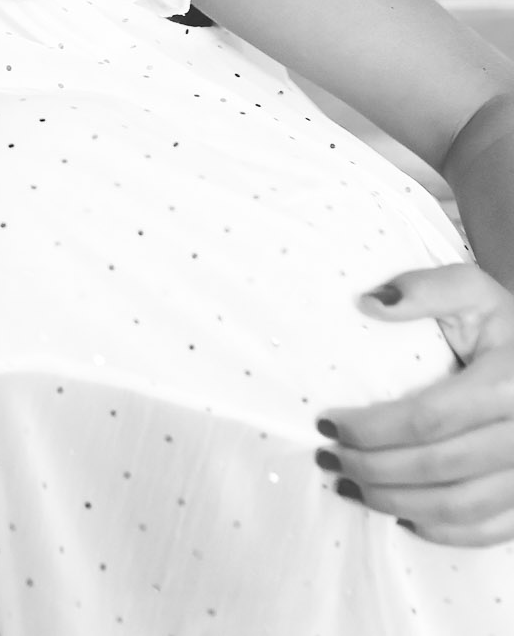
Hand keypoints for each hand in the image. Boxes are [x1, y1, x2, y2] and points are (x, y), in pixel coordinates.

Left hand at [319, 264, 513, 544]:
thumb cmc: (507, 327)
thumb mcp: (475, 293)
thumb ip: (427, 290)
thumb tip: (369, 303)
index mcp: (508, 384)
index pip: (428, 419)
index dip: (371, 429)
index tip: (327, 424)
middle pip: (437, 467)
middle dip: (372, 467)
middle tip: (329, 457)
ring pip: (460, 507)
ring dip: (395, 503)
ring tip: (349, 486)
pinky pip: (491, 530)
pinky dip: (442, 532)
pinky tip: (402, 517)